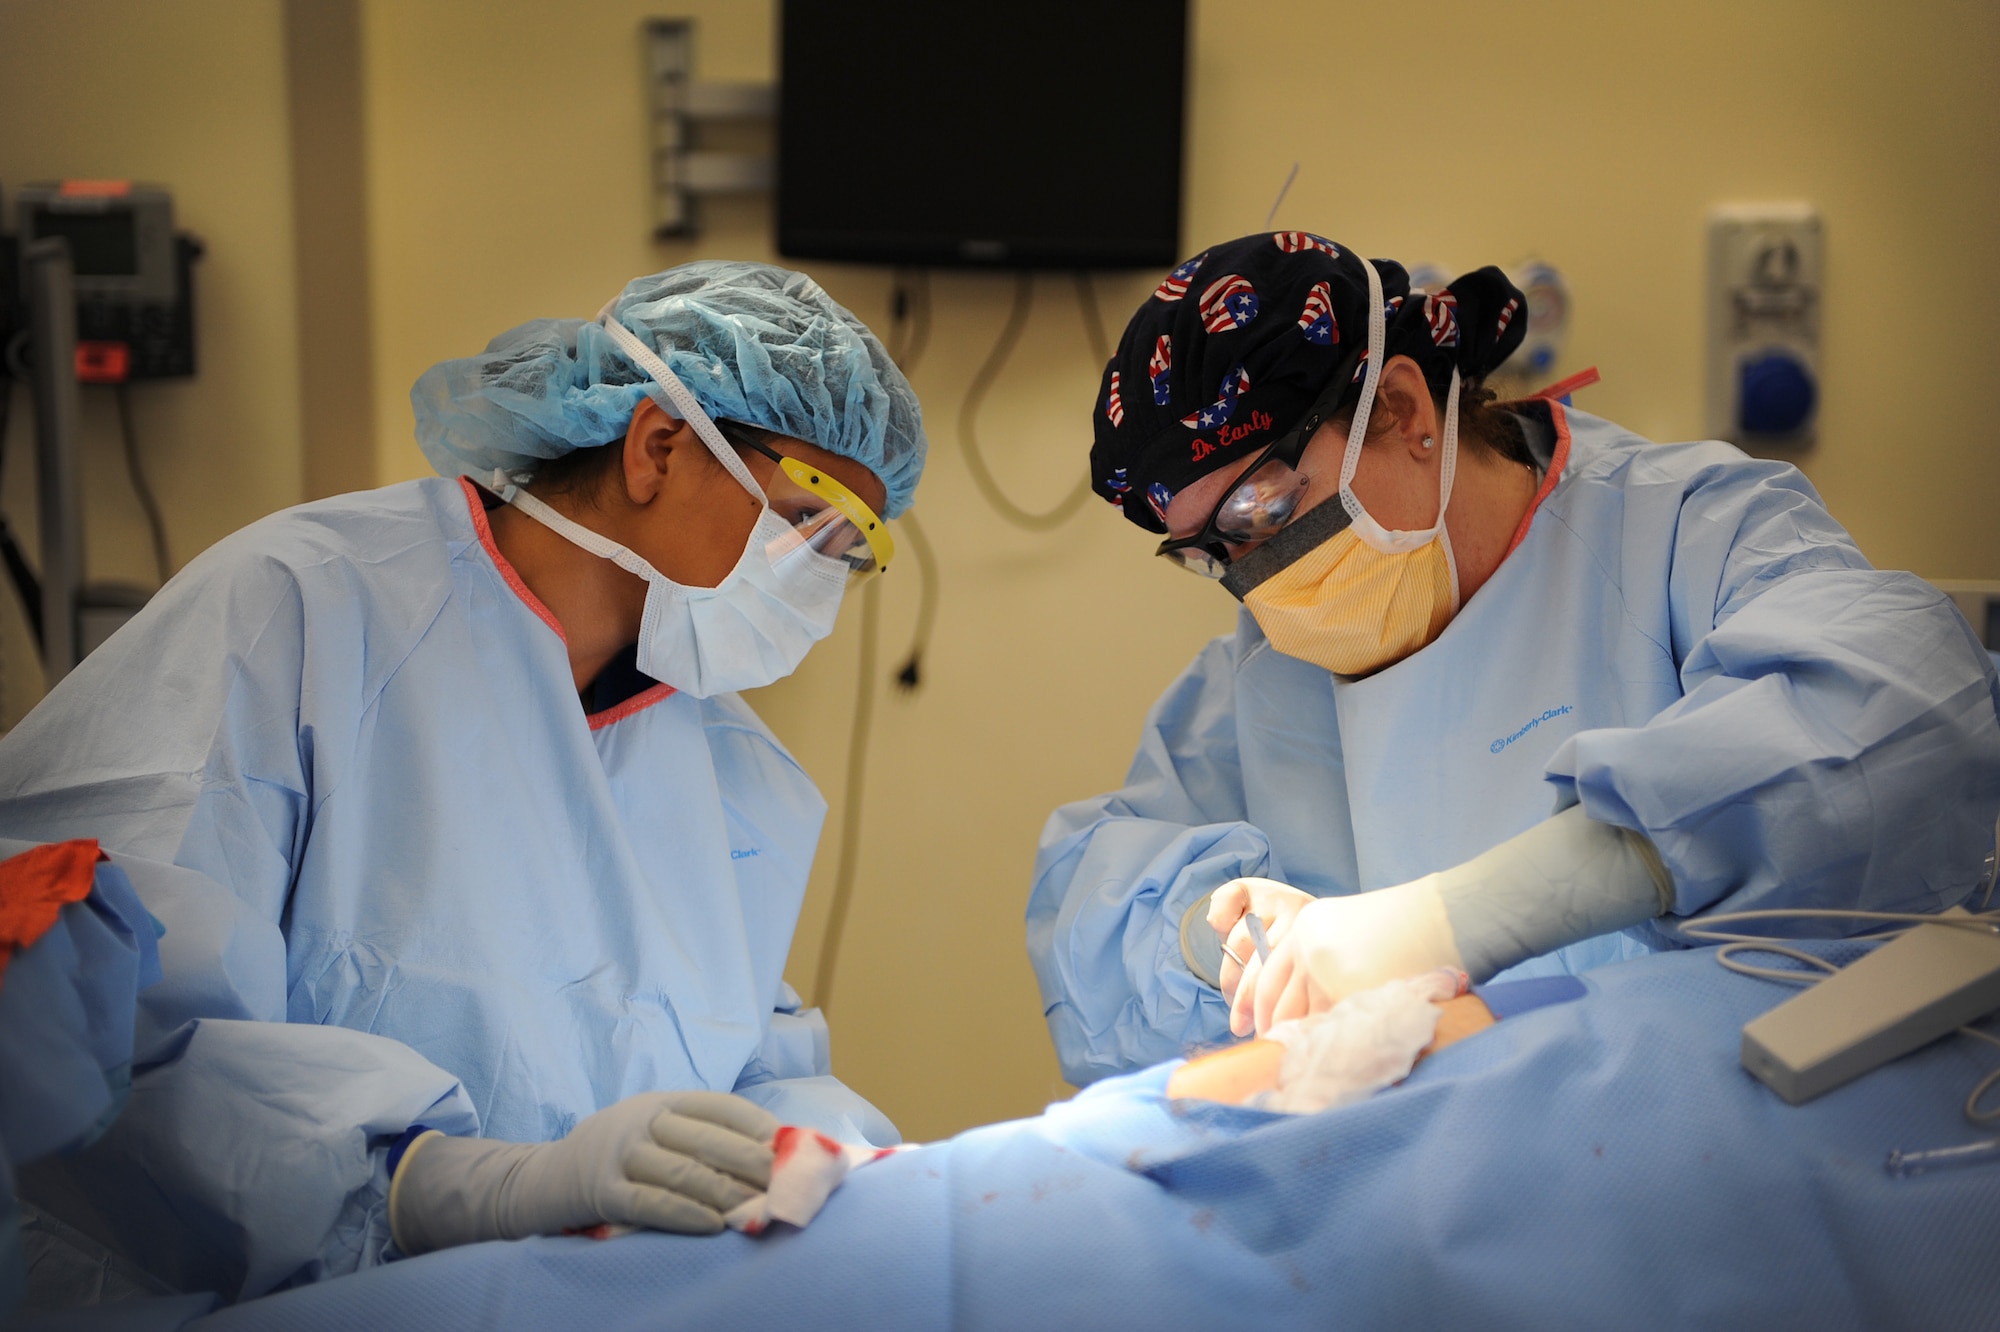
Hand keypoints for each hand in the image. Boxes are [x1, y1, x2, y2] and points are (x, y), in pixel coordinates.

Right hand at [392, 1090, 779, 1252]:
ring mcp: (619, 1152)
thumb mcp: (651, 1135)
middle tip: (789, 1185)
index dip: (760, 1128)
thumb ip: (697, 1141)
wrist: (538, 1181)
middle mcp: (642, 1119)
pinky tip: (713, 1227)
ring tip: (759, 1211)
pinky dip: (686, 1214)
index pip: (722, 1107)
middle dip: (755, 1163)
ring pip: (685, 1172)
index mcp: (662, 1101)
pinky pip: (651, 1203)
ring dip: (728, 1193)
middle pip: (710, 1139)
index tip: (793, 1150)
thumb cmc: (613, 1160)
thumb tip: (768, 1161)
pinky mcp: (601, 1190)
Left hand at [1228, 877, 1463, 1036]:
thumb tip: (1306, 1003)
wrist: (1442, 916)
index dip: (1253, 1008)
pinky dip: (1327, 1046)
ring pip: (1302, 1020)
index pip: (1264, 975)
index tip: (1251, 1029)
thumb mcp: (1350, 926)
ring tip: (1303, 1063)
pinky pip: (1331, 1028)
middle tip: (1275, 1057)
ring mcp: (1325, 972)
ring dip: (1301, 1044)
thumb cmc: (1407, 924)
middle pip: (1276, 1003)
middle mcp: (1306, 949)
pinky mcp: (1348, 994)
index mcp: (1303, 927)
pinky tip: (1329, 1058)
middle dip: (1274, 1033)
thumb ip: (1322, 957)